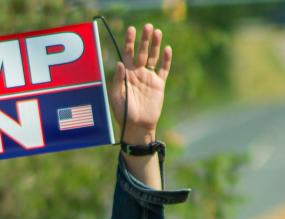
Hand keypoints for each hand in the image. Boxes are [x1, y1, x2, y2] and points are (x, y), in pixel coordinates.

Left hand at [108, 24, 171, 144]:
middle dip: (144, 39)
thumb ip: (118, 80)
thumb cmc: (124, 113)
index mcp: (126, 75)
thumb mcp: (117, 97)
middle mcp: (137, 74)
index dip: (129, 41)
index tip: (131, 30)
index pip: (127, 54)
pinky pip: (163, 70)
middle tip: (147, 26)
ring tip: (157, 32)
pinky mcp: (158, 85)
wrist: (138, 127)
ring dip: (155, 45)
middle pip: (142, 52)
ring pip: (153, 58)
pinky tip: (167, 49)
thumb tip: (120, 64)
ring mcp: (149, 78)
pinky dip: (166, 60)